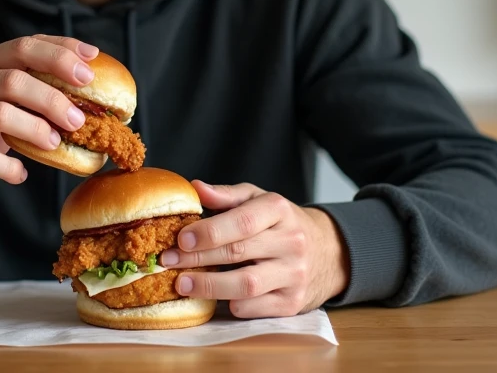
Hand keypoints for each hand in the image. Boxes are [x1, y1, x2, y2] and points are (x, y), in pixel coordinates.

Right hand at [0, 35, 96, 202]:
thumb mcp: (3, 96)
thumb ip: (35, 84)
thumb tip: (92, 82)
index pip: (24, 45)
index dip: (60, 53)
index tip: (90, 68)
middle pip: (14, 79)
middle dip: (53, 97)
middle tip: (80, 118)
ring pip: (0, 113)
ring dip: (35, 129)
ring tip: (55, 143)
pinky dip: (8, 166)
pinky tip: (21, 173)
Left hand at [159, 181, 350, 318]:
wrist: (328, 252)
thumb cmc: (282, 224)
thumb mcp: (259, 200)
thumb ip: (227, 195)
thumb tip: (194, 188)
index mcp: (280, 210)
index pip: (242, 221)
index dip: (209, 231)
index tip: (180, 238)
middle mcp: (291, 242)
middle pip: (238, 253)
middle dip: (197, 258)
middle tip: (168, 262)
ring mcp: (295, 275)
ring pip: (246, 285)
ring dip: (210, 286)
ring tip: (182, 285)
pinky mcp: (293, 303)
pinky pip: (255, 307)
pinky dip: (231, 303)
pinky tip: (215, 298)